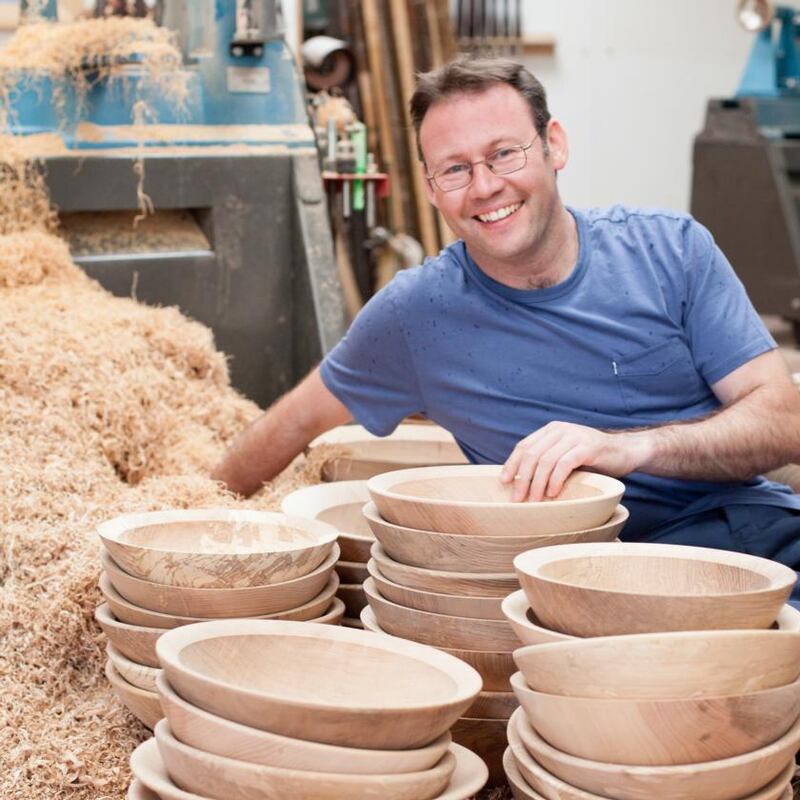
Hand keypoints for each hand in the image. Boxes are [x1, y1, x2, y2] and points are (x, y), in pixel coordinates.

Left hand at [500, 422, 652, 501]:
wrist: (626, 452)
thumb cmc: (593, 459)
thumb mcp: (566, 456)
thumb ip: (549, 461)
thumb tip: (522, 483)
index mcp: (551, 430)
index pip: (524, 446)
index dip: (512, 464)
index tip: (503, 482)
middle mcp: (560, 430)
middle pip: (532, 454)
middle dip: (522, 478)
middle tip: (517, 499)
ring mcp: (574, 436)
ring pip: (546, 460)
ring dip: (537, 483)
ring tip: (534, 500)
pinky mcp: (588, 447)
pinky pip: (564, 464)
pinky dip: (555, 480)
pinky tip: (552, 493)